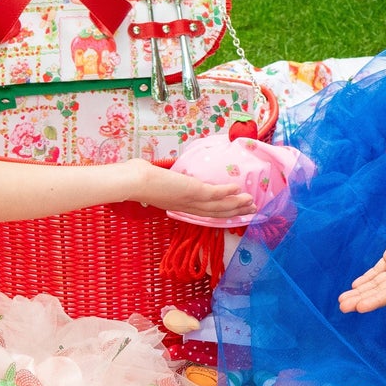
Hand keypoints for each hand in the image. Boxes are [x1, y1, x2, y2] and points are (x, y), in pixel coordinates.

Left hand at [130, 160, 254, 220]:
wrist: (133, 182)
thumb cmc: (136, 179)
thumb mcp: (154, 182)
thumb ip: (161, 181)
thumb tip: (158, 173)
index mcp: (179, 206)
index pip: (204, 212)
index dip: (221, 212)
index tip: (234, 210)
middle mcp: (186, 207)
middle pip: (216, 213)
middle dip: (235, 212)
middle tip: (251, 210)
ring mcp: (190, 200)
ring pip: (218, 207)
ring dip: (236, 205)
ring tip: (251, 202)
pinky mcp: (192, 191)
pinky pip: (214, 194)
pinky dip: (227, 192)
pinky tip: (237, 189)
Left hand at [338, 204, 385, 311]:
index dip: (376, 300)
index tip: (360, 307)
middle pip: (381, 290)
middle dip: (362, 298)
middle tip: (343, 307)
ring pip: (376, 282)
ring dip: (361, 291)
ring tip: (343, 300)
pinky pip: (377, 270)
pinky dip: (366, 278)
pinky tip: (355, 285)